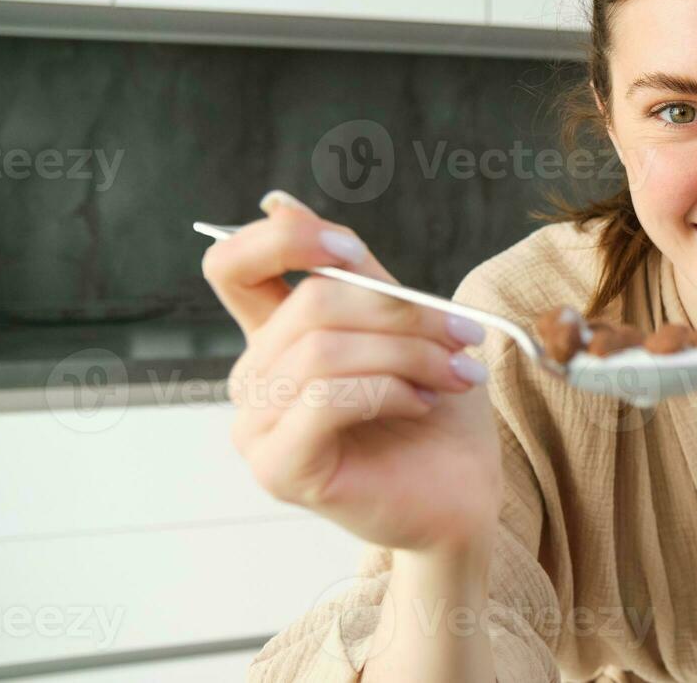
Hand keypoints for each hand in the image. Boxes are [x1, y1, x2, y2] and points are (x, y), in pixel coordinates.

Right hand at [201, 190, 502, 555]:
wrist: (463, 493)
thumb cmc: (437, 411)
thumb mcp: (404, 326)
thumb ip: (353, 274)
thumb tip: (279, 202)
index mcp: (276, 337)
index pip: (233, 264)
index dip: (286, 240)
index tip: (350, 252)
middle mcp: (254, 379)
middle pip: (309, 305)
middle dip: (401, 312)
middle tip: (463, 333)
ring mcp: (256, 428)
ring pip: (323, 351)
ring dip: (408, 353)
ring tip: (457, 372)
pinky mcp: (278, 469)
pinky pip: (326, 400)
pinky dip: (389, 391)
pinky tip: (423, 403)